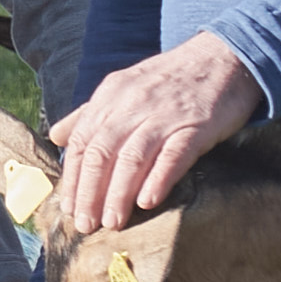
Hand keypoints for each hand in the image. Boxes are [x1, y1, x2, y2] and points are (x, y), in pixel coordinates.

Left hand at [46, 34, 265, 234]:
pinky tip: (147, 202)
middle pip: (102, 153)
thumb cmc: (171, 79)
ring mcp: (165, 115)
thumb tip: (56, 135)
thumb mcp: (125, 86)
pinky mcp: (196, 125)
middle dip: (90, 192)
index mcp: (111, 96)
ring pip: (132, 157)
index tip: (69, 209)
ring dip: (119, 193)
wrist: (224, 56)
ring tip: (112, 222)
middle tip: (86, 225)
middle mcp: (133, 104)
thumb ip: (90, 113)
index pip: (83, 142)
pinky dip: (158, 179)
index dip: (74, 178)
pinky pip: (173, 155)